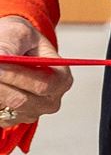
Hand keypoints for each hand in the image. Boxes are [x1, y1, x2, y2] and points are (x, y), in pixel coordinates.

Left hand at [0, 16, 69, 132]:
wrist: (12, 49)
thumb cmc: (19, 39)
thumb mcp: (19, 34)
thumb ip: (10, 46)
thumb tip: (0, 60)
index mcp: (62, 79)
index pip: (42, 85)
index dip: (18, 77)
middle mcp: (50, 101)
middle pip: (20, 101)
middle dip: (0, 84)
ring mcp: (31, 113)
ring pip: (4, 106)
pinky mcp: (12, 119)